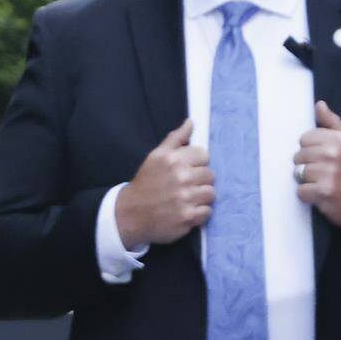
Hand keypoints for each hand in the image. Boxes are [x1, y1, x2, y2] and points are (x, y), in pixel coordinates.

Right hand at [115, 118, 214, 249]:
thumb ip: (175, 138)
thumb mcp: (155, 157)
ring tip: (186, 199)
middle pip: (210, 175)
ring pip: (211, 193)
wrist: (129, 214)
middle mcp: (180, 177)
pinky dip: (198, 214)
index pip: (204, 155)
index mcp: (172, 159)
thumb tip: (191, 122)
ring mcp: (185, 198)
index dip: (196, 163)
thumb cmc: (146, 183)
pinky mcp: (188, 217)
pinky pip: (207, 212)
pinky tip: (185, 211)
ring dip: (200, 198)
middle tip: (183, 186)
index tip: (185, 170)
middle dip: (199, 181)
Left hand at [295, 100, 340, 231]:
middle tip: (323, 172)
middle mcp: (335, 153)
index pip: (304, 139)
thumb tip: (319, 105)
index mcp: (340, 139)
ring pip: (297, 173)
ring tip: (322, 183)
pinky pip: (301, 191)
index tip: (322, 157)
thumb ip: (332, 123)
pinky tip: (321, 195)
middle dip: (307, 166)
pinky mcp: (325, 191)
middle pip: (298, 156)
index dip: (310, 149)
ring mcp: (330, 173)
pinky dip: (308, 196)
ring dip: (307, 181)